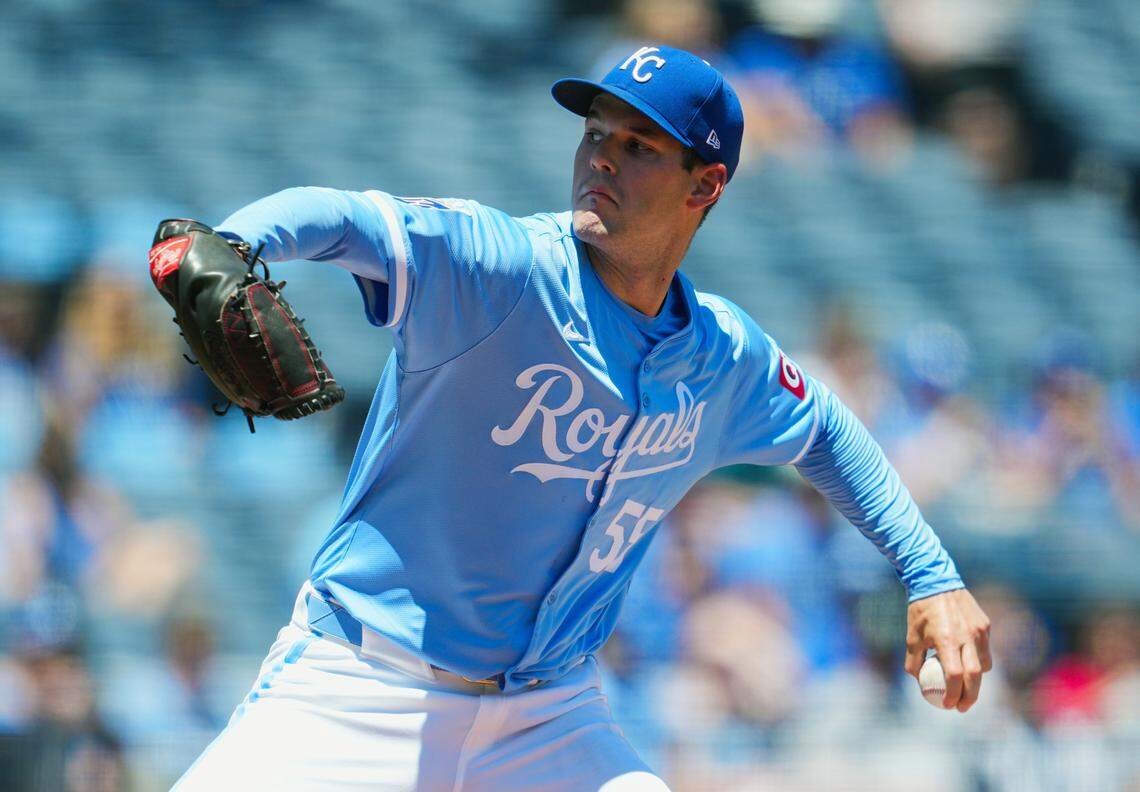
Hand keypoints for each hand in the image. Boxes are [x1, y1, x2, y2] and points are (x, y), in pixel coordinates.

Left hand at [905, 588, 991, 711]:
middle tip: (962, 707)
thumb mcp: (911, 638)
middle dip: (970, 696)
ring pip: (985, 664)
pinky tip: (967, 662)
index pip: (955, 676)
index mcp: (947, 640)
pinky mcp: (985, 625)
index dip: (953, 694)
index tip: (948, 705)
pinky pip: (985, 649)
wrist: (935, 580)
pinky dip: (978, 659)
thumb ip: (915, 662)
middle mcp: (967, 636)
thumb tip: (920, 683)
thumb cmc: (920, 611)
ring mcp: (979, 630)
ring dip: (976, 679)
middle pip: (975, 676)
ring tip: (965, 687)